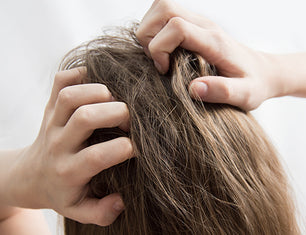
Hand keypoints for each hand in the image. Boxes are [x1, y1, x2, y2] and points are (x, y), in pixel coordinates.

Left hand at [8, 67, 132, 225]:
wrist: (31, 176)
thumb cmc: (62, 192)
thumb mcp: (79, 211)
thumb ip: (101, 213)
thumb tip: (121, 200)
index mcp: (69, 171)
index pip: (99, 156)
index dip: (127, 148)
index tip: (138, 149)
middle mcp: (59, 144)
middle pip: (85, 117)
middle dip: (117, 112)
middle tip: (129, 120)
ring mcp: (52, 122)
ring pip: (72, 95)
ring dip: (99, 91)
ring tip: (114, 100)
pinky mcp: (50, 106)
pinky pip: (60, 81)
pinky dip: (80, 74)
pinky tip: (96, 84)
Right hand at [136, 0, 281, 110]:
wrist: (263, 71)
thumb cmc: (253, 84)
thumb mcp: (245, 95)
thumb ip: (222, 92)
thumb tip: (193, 89)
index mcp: (214, 41)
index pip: (177, 26)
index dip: (160, 47)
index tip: (164, 70)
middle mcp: (205, 25)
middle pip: (163, 8)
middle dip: (148, 35)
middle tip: (158, 61)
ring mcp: (199, 22)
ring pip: (161, 8)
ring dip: (150, 31)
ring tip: (159, 57)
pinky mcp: (195, 25)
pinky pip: (166, 15)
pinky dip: (156, 31)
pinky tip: (165, 53)